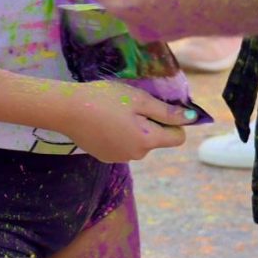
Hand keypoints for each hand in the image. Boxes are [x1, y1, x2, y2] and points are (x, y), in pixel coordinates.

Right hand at [58, 78, 191, 161]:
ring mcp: (119, 158)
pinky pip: (122, 146)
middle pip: (156, 140)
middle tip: (131, 104)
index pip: (177, 138)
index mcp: (147, 140)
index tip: (160, 107)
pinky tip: (103, 122)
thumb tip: (191, 119)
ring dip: (134, 129)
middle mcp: (136, 154)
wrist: (66, 110)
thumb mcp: (138, 99)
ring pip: (139, 143)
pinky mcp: (105, 157)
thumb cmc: (104, 99)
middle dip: (150, 124)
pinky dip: (119, 135)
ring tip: (114, 112)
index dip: (174, 122)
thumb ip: (165, 111)